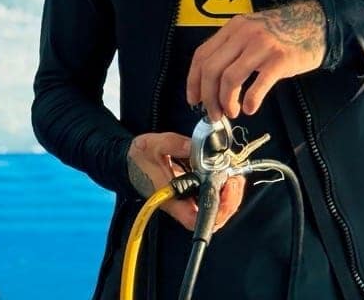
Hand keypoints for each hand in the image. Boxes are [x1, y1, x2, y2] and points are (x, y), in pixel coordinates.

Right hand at [127, 133, 243, 231]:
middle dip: (230, 200)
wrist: (128, 161)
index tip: (226, 190)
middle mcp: (181, 205)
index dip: (217, 211)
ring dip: (229, 195)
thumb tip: (196, 146)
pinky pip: (211, 198)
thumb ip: (175, 144)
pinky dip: (222, 188)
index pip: (196, 219)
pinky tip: (225, 175)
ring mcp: (187, 201)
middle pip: (213, 218)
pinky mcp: (191, 194)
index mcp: (171, 199)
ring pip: (215, 210)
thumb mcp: (153, 145)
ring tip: (233, 176)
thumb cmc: (138, 159)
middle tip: (235, 180)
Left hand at [186, 0, 326, 121]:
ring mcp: (261, 46)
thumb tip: (212, 83)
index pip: (201, 55)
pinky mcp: (281, 59)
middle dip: (208, 96)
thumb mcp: (251, 33)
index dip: (193, 80)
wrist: (317, 23)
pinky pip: (259, 83)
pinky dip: (250, 100)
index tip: (194, 100)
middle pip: (211, 69)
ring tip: (231, 113)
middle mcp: (243, 34)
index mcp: (232, 28)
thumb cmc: (282, 33)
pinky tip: (250, 108)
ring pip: (230, 77)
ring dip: (226, 101)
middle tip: (214, 114)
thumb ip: (232, 50)